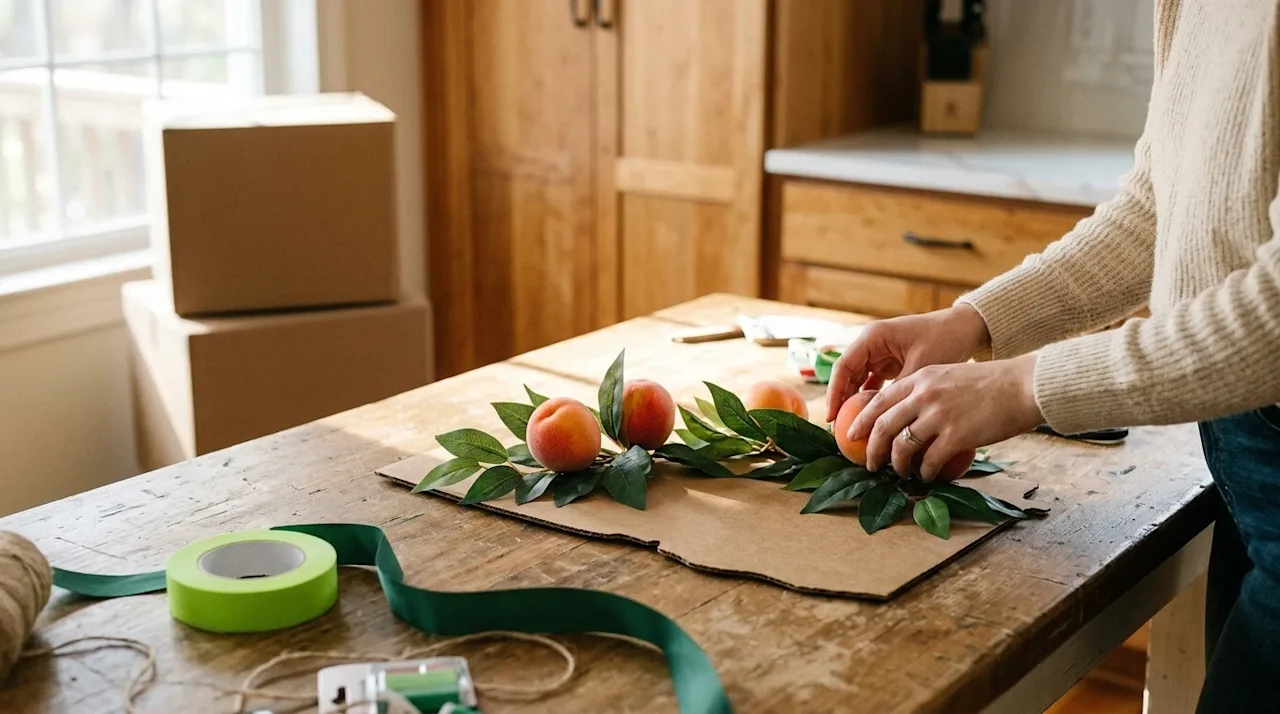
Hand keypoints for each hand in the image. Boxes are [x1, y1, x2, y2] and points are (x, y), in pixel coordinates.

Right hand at [824, 304, 990, 422]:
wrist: (966, 328)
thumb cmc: (944, 339)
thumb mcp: (920, 367)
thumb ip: (898, 391)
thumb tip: (882, 421)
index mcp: (872, 337)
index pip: (843, 367)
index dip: (834, 393)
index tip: (832, 418)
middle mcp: (871, 344)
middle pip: (847, 375)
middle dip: (841, 402)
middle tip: (840, 430)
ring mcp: (880, 354)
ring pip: (858, 381)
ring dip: (854, 403)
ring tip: (853, 428)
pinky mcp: (890, 363)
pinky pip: (873, 384)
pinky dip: (871, 400)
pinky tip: (871, 421)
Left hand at [848, 353, 1042, 480]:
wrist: (1023, 385)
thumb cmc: (992, 383)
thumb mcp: (950, 375)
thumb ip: (927, 390)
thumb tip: (907, 415)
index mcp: (921, 378)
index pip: (879, 401)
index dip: (861, 421)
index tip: (851, 435)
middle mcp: (924, 395)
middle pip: (882, 426)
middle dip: (871, 449)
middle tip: (869, 463)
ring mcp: (938, 415)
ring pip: (902, 446)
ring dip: (897, 465)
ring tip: (899, 473)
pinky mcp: (956, 435)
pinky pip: (930, 461)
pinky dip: (925, 473)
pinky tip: (928, 477)